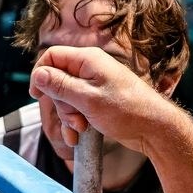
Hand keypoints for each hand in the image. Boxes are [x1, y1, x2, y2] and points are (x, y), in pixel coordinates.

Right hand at [28, 45, 177, 154]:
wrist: (155, 129)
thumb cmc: (126, 111)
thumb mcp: (88, 99)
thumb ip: (61, 86)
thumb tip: (38, 75)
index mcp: (88, 60)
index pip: (52, 56)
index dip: (40, 74)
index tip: (37, 95)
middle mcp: (90, 69)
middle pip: (57, 80)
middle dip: (60, 103)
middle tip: (74, 118)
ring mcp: (95, 85)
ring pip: (66, 97)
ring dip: (68, 116)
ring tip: (80, 129)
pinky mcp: (98, 100)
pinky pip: (77, 107)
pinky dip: (75, 121)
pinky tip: (78, 136)